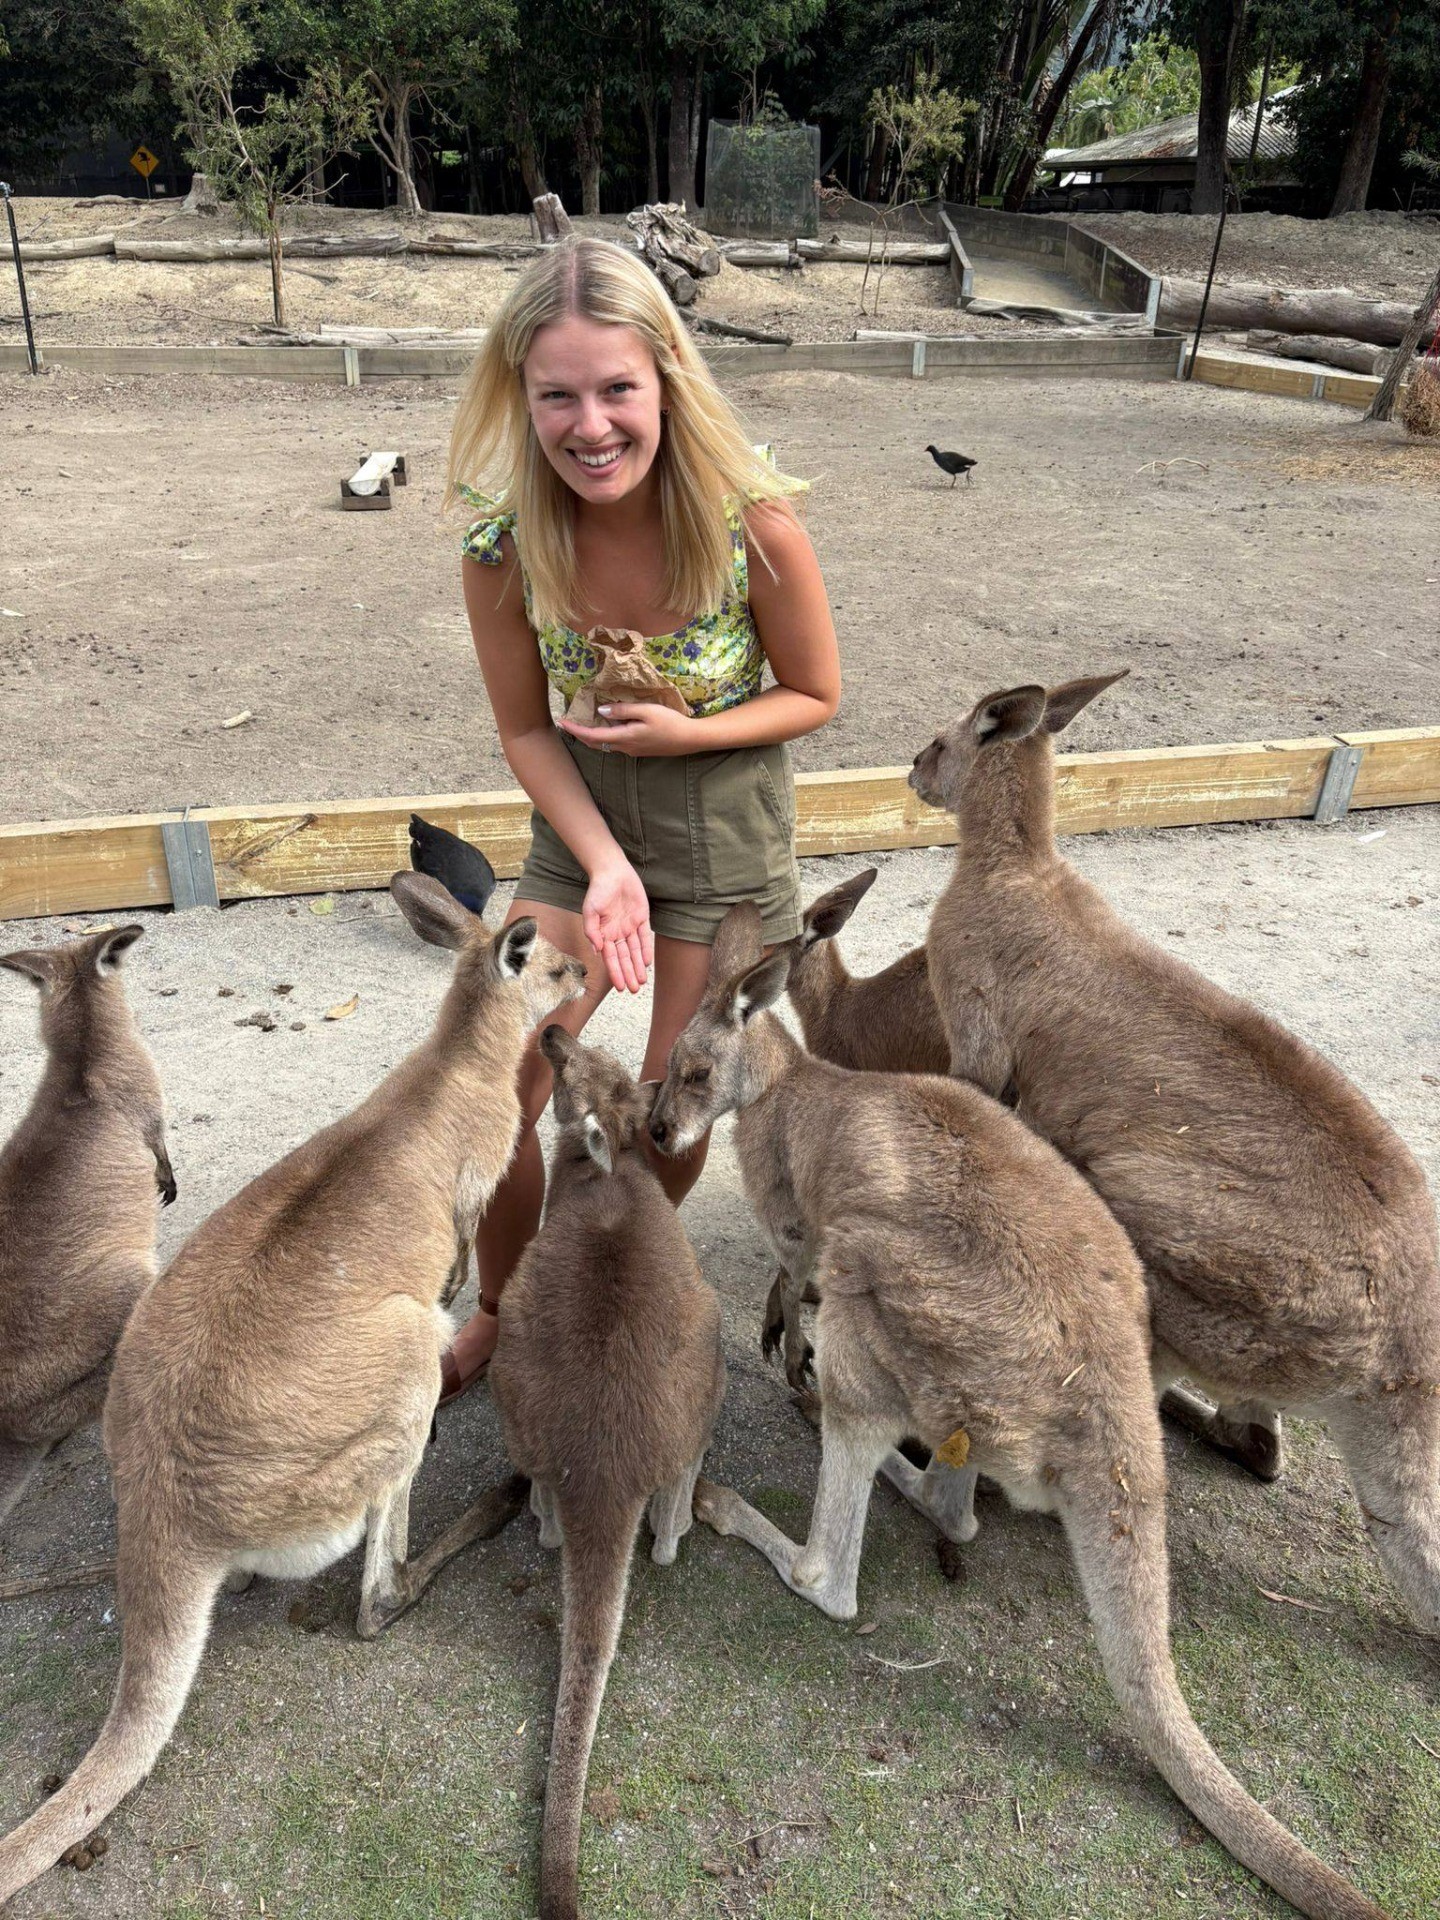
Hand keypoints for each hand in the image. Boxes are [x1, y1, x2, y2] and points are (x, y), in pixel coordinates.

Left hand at [561, 701, 699, 757]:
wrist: (689, 739)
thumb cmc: (670, 722)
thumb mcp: (646, 711)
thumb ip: (623, 710)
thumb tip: (601, 711)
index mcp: (625, 738)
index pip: (593, 736)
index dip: (576, 730)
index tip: (562, 722)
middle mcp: (625, 748)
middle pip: (595, 744)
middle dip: (579, 734)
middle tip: (567, 723)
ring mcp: (632, 751)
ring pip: (605, 745)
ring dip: (591, 736)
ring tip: (581, 724)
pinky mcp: (638, 749)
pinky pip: (615, 743)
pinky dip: (604, 736)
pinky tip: (605, 726)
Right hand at [583, 857, 653, 992]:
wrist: (612, 872)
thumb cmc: (598, 891)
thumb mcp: (590, 911)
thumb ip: (592, 930)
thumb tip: (597, 950)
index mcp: (604, 934)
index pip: (611, 958)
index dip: (616, 973)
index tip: (621, 987)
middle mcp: (617, 933)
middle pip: (625, 959)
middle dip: (629, 975)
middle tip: (634, 990)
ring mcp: (630, 927)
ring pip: (635, 952)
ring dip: (638, 967)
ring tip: (641, 982)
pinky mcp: (642, 918)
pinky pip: (645, 937)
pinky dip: (646, 950)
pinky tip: (647, 963)